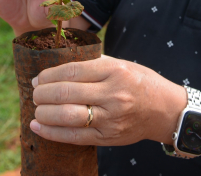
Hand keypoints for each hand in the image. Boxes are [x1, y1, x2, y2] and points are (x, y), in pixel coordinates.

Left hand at [30, 56, 186, 145]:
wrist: (166, 111)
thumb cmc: (141, 83)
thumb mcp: (123, 64)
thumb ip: (95, 63)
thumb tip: (59, 66)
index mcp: (115, 71)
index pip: (72, 71)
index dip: (49, 75)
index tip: (38, 78)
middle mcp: (113, 94)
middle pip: (65, 93)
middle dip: (42, 93)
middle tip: (35, 93)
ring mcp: (111, 118)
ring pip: (67, 115)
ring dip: (44, 113)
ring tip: (36, 109)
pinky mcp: (108, 137)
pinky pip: (74, 136)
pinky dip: (52, 132)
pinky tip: (38, 127)